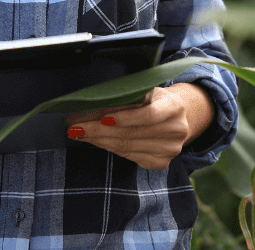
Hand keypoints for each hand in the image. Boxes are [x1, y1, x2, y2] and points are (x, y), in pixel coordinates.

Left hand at [65, 83, 213, 169]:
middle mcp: (175, 131)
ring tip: (78, 133)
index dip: (125, 117)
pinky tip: (96, 141)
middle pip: (131, 133)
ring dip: (98, 140)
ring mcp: (169, 150)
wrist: (180, 116)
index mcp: (173, 107)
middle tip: (74, 126)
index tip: (102, 118)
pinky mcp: (161, 162)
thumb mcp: (145, 91)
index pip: (148, 115)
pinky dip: (109, 148)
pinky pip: (129, 156)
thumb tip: (87, 103)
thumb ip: (123, 99)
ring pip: (126, 147)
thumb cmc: (155, 99)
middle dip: (98, 130)